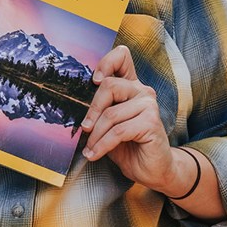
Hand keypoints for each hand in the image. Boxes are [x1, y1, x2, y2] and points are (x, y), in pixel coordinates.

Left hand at [80, 44, 173, 190]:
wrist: (151, 170)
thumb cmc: (128, 146)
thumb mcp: (108, 125)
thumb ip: (99, 110)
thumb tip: (74, 105)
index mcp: (131, 86)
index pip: (122, 56)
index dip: (106, 63)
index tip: (95, 81)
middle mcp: (141, 91)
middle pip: (110, 86)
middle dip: (92, 110)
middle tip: (85, 129)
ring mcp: (149, 105)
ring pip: (111, 114)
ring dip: (96, 135)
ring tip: (90, 149)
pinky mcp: (151, 122)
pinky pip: (118, 131)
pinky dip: (103, 145)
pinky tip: (96, 154)